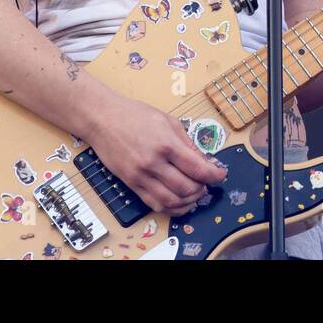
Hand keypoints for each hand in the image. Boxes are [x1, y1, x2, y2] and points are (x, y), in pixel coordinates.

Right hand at [82, 91, 227, 216]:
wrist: (102, 119)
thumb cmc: (134, 115)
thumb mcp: (168, 121)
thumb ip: (187, 143)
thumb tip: (204, 162)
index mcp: (166, 144)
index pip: (198, 169)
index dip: (215, 175)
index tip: (220, 174)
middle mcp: (154, 163)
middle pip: (188, 188)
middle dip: (203, 188)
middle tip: (206, 182)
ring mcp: (141, 176)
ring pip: (173, 201)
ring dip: (189, 201)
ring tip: (195, 193)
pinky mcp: (131, 184)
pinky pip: (155, 204)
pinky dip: (172, 208)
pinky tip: (179, 201)